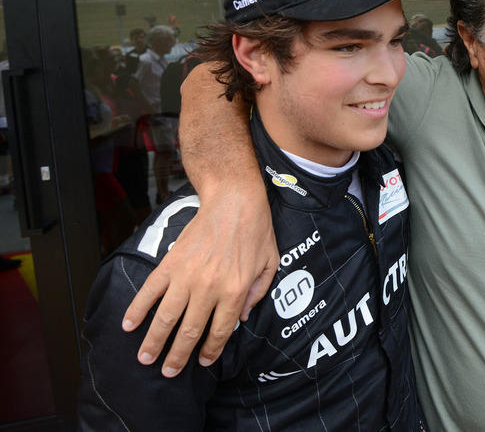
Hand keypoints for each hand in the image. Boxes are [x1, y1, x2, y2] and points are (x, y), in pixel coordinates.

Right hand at [122, 187, 278, 376]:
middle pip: (190, 331)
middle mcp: (210, 287)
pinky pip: (150, 290)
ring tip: (145, 358)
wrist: (234, 199)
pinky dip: (137, 309)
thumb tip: (241, 319)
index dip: (210, 350)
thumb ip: (257, 294)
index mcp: (236, 290)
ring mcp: (187, 275)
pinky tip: (129, 325)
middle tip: (167, 372)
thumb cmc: (256, 230)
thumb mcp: (269, 264)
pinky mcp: (171, 261)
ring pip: (166, 317)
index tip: (202, 362)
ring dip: (154, 341)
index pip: (221, 331)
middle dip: (177, 356)